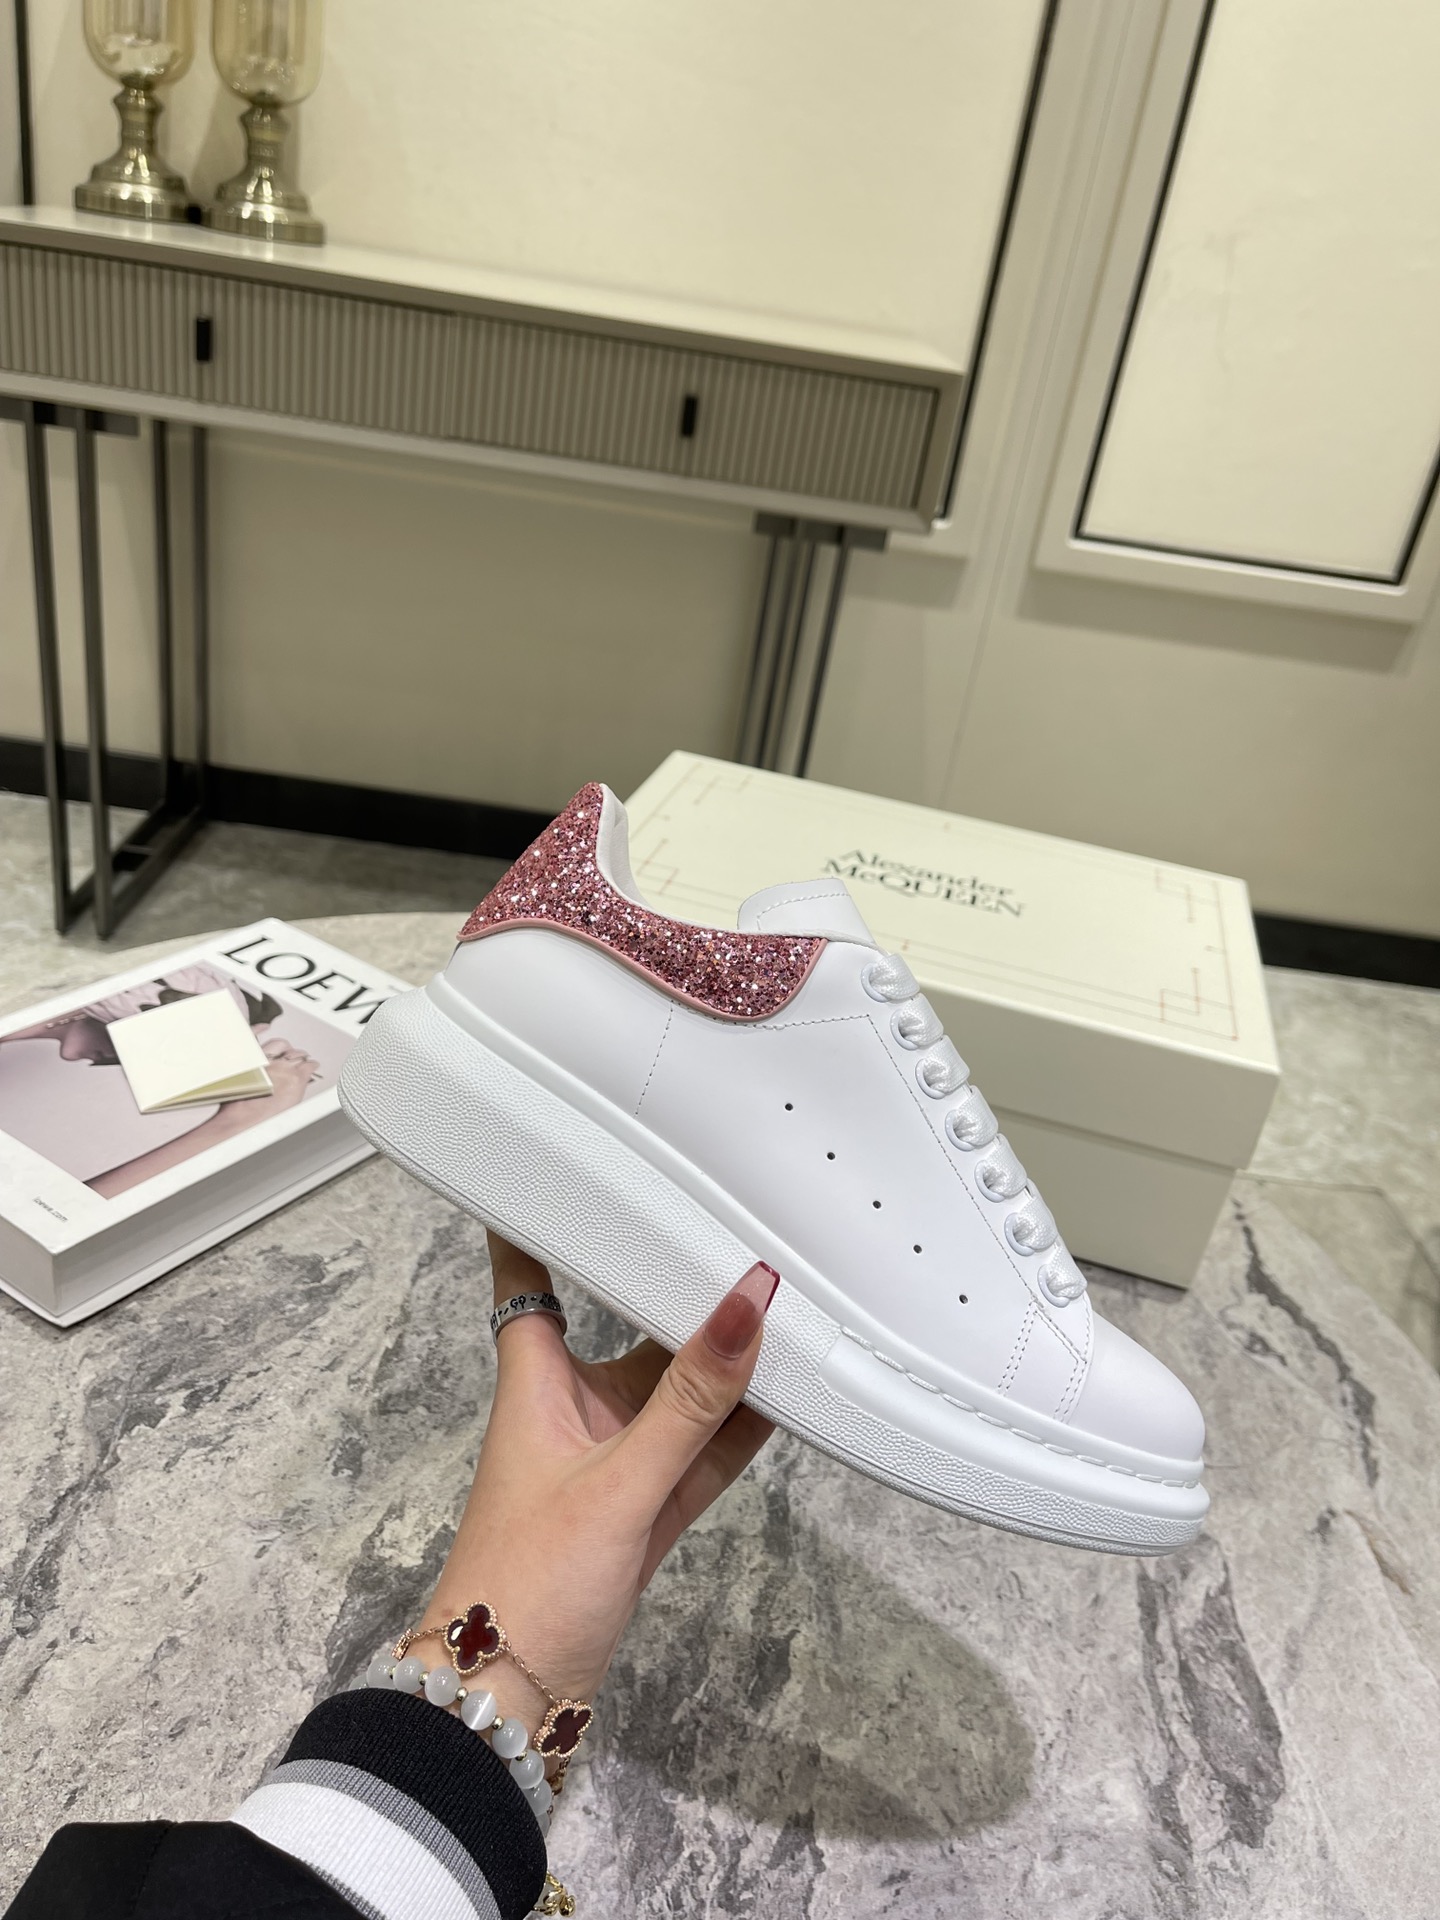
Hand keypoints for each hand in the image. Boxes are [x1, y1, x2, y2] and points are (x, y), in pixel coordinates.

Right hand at [208, 1042, 319, 1135]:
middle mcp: (270, 1059)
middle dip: (287, 1052)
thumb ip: (247, 1067)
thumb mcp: (235, 1077)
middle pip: (285, 1046)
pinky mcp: (297, 1079)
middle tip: (289, 1059)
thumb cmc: (236, 1103)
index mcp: (254, 1056)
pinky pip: (310, 1066)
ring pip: (299, 1055)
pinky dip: (312, 1066)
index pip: (268, 1041)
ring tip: (303, 1063)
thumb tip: (253, 1065)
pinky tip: (313, 1067)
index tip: (277, 1045)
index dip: (275, 1045)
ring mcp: (285, 1068)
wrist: (244, 1117)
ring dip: (300, 1059)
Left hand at [411, 1234, 777, 1747]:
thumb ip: (692, 1397)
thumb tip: (748, 1300)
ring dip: (722, 1353)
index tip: (562, 1157)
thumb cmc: (527, 1582)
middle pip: (628, 1323)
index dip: (537, 1215)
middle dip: (676, 1279)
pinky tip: (790, 1386)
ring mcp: (614, 1459)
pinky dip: (741, 1420)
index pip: (529, 1275)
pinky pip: (702, 1446)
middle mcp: (574, 1407)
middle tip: (732, 1216)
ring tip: (784, 1291)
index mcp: (535, 1382)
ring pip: (678, 1387)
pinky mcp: (645, 1508)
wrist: (507, 1700)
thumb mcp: (619, 1481)